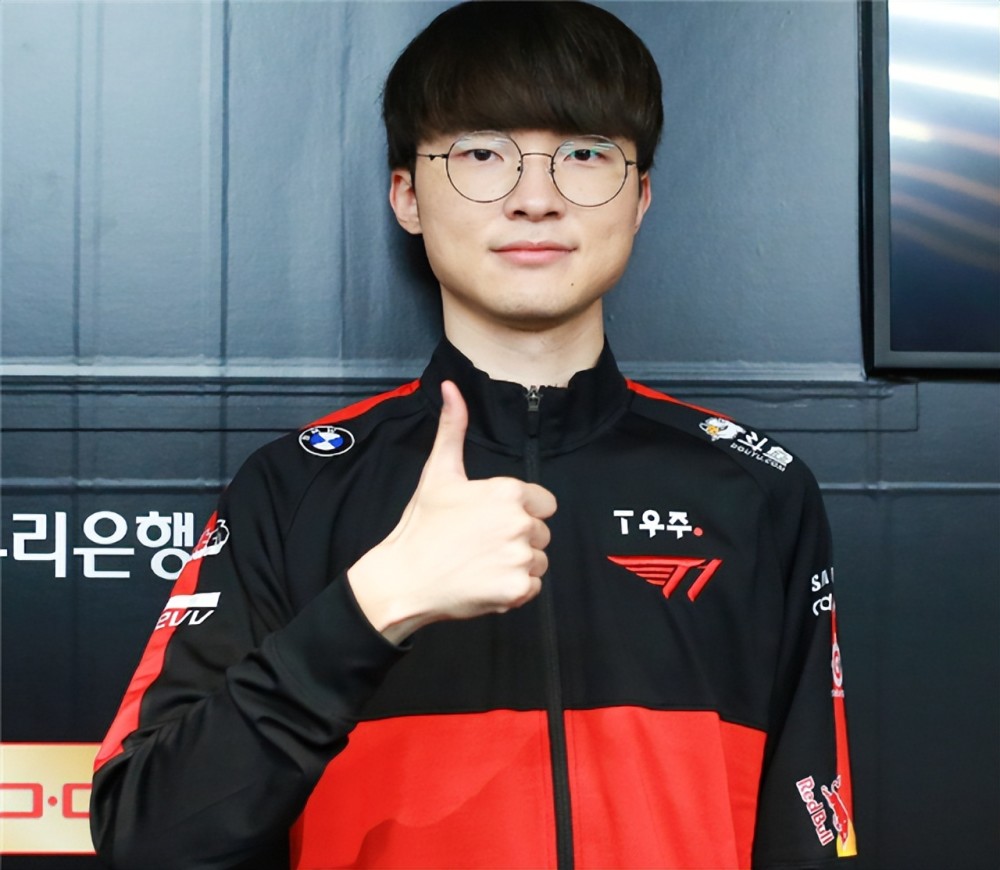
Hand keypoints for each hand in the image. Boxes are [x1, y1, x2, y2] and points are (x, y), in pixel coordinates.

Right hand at [347, 381, 556, 643]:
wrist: (403, 579)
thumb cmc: (422, 526)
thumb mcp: (438, 472)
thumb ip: (453, 428)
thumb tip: (451, 387)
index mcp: (508, 492)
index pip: (544, 503)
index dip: (520, 512)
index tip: (490, 520)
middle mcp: (520, 523)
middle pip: (541, 532)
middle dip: (517, 539)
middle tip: (480, 543)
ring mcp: (520, 558)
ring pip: (539, 561)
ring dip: (517, 565)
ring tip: (482, 563)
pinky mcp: (518, 589)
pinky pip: (533, 588)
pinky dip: (513, 590)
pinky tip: (484, 582)